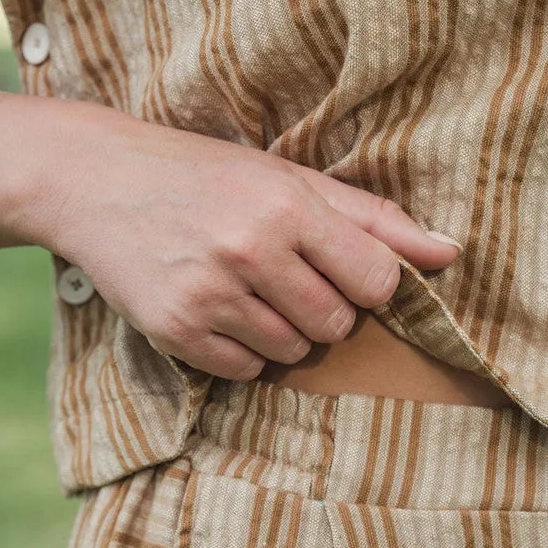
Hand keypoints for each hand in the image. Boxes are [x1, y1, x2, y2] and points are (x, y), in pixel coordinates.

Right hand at [30, 104, 462, 380]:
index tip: (339, 268)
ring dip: (283, 332)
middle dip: (323, 310)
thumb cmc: (207, 176)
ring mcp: (210, 296)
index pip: (376, 282)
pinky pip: (246, 371)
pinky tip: (218, 309)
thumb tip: (451, 253)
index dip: (366, 283)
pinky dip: (242, 351)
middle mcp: (250, 251)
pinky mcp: (176, 331)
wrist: (95, 181)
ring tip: (247, 290)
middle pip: (337, 326)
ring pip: (293, 354)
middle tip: (284, 276)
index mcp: (288, 206)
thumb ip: (373, 219)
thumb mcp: (289, 179)